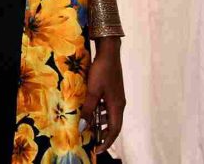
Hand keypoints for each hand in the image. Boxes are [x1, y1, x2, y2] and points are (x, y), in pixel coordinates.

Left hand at [81, 39, 125, 153]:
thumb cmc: (102, 72)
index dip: (107, 141)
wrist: (109, 53)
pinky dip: (101, 112)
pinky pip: (108, 106)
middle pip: (114, 124)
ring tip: (91, 127)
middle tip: (94, 141)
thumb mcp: (93, 91)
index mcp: (117, 106)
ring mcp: (117, 97)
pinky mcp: (113, 90)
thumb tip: (83, 127)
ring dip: (102, 122)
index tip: (98, 149)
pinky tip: (92, 109)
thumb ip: (88, 109)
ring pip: (111, 115)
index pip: (114, 130)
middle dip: (105, 134)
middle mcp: (120, 104)